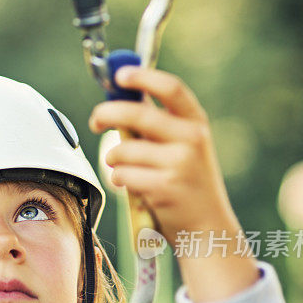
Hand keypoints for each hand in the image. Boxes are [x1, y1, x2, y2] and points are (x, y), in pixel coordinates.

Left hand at [90, 66, 237, 250]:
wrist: (206, 227)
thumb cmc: (187, 183)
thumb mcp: (184, 147)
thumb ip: (157, 124)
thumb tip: (120, 98)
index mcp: (195, 122)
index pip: (171, 88)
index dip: (143, 77)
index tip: (120, 76)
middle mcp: (191, 138)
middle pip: (137, 114)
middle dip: (106, 114)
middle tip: (95, 121)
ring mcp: (179, 163)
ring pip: (122, 150)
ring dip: (113, 160)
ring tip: (124, 169)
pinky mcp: (163, 187)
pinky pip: (122, 175)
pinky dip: (119, 180)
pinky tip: (133, 187)